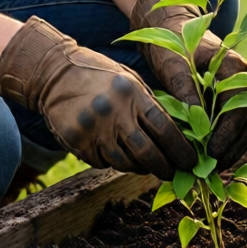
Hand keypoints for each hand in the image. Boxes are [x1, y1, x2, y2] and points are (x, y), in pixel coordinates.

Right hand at [0, 16, 197, 181]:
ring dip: (139, 167)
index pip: (164, 128)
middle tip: (174, 174)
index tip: (191, 162)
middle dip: (165, 168)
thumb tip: (179, 137)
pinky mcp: (76, 141)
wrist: (55, 73)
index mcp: (131, 93)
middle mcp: (113, 111)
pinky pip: (102, 162)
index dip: (181, 150)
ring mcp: (93, 128)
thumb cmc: (101, 77)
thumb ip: (150, 105)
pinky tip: (115, 151)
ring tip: (146, 165)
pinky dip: (113, 162)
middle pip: (147, 153)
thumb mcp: (129, 81)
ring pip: (125, 162)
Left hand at [131, 0, 246, 168]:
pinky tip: (211, 155)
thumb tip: (197, 124)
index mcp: (235, 68)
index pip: (239, 110)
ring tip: (211, 167)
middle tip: (211, 168)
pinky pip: (238, 124)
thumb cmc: (170, 43)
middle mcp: (246, 78)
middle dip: (232, 148)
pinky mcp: (233, 96)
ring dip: (232, 148)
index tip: (209, 153)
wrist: (170, 27)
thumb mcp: (174, 65)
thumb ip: (186, 91)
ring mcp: (243, 88)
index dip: (226, 135)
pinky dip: (228, 141)